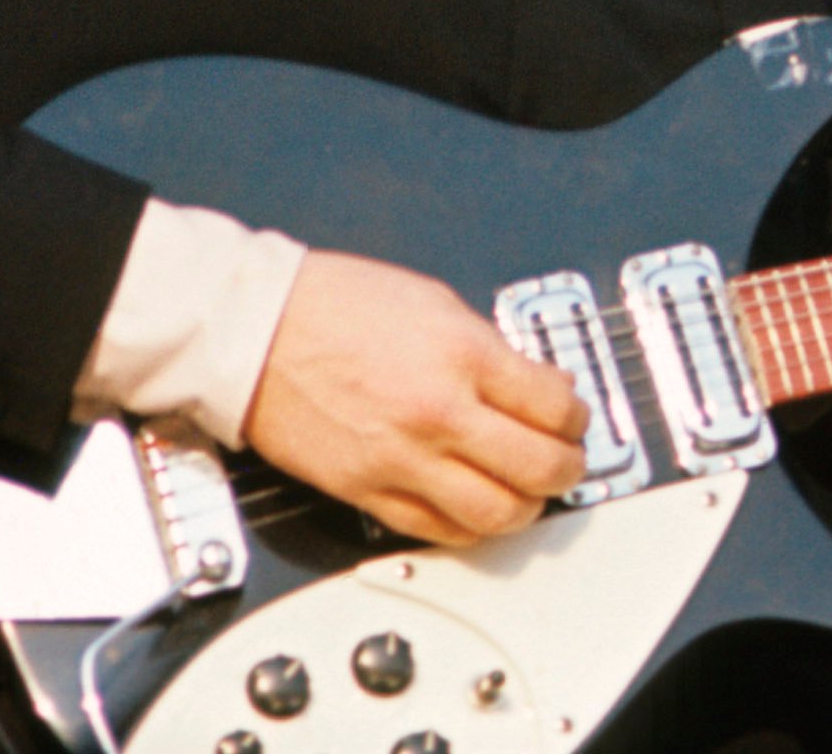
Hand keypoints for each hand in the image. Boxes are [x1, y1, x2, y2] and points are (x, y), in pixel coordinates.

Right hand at [237, 250, 592, 543]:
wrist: (253, 331)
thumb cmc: (331, 304)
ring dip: (528, 507)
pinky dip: (473, 528)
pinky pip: (440, 531)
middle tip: (568, 459)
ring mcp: (403, 460)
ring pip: (497, 514)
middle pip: (540, 468)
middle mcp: (438, 414)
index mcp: (462, 356)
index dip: (577, 415)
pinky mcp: (368, 492)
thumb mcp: (432, 302)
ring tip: (528, 491)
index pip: (555, 406)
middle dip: (567, 467)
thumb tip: (533, 384)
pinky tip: (478, 508)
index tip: (573, 415)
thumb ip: (488, 348)